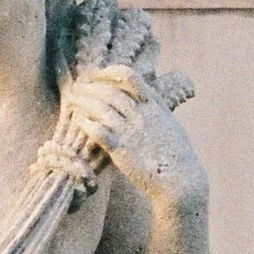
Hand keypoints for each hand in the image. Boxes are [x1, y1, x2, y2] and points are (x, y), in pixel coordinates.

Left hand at [62, 65, 207, 210]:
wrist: (182, 181)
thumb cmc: (177, 154)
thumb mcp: (170, 123)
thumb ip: (155, 107)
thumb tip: (145, 96)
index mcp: (155, 105)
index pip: (129, 77)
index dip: (108, 73)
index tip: (97, 76)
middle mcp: (142, 115)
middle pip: (109, 91)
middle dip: (90, 86)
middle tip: (77, 88)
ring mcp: (131, 132)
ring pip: (101, 108)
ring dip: (83, 101)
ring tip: (72, 100)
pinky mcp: (122, 151)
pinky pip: (99, 132)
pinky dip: (87, 124)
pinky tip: (79, 122)